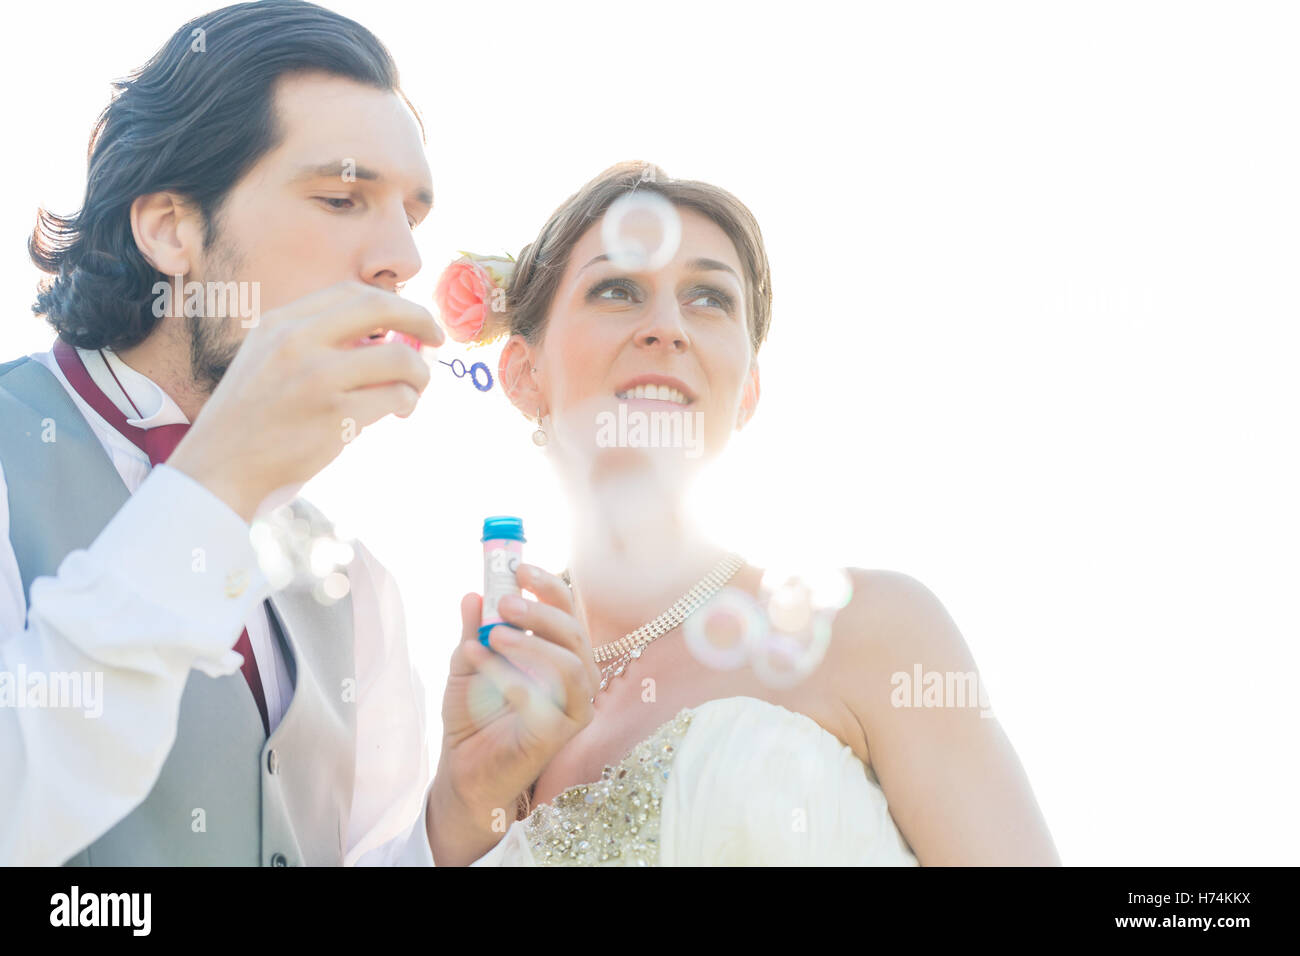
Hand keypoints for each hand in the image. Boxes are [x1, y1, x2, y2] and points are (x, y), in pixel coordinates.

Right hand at [168, 280, 443, 520]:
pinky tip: (397, 411)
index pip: (352, 293)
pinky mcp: (336, 417)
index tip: (412, 318)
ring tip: (413, 390)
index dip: (393, 302)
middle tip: (437, 340)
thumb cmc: (252, 418)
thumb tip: (384, 332)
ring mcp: (318, 378)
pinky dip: (406, 402)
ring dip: (419, 374)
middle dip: (421, 320)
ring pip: (400, 358)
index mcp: (280, 323)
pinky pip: (396, 397)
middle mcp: (298, 342)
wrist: (219, 467)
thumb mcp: (266, 359)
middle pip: (382, 308)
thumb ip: (314, 339)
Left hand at [429, 564, 597, 864]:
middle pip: (575, 632)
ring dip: (533, 644)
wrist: (463, 768)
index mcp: (558, 651)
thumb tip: (474, 593)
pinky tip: (482, 666)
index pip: (566, 609)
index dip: (547, 585)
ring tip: (493, 637)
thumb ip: (475, 629)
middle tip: (505, 601)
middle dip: (541, 612)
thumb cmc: (473, 714)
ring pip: (572, 664)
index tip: (518, 567)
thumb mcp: (468, 661)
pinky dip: (512, 678)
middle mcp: (576, 675)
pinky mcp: (562, 733)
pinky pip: (546, 700)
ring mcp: (574, 706)